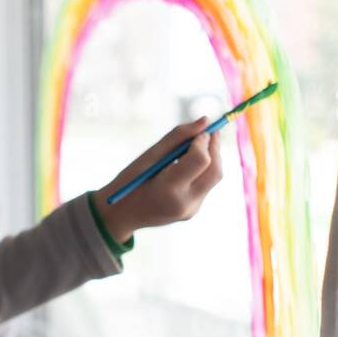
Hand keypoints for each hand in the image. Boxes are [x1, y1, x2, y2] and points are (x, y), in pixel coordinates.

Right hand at [95, 118, 223, 241]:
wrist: (121, 215)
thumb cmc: (130, 182)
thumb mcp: (148, 157)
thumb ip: (178, 137)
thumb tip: (205, 121)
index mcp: (169, 189)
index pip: (200, 160)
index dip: (203, 142)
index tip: (199, 131)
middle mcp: (185, 203)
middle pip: (216, 171)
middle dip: (215, 149)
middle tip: (208, 133)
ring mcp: (191, 210)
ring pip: (214, 178)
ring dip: (210, 159)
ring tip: (195, 148)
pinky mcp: (193, 211)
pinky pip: (206, 186)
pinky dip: (202, 171)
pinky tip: (187, 166)